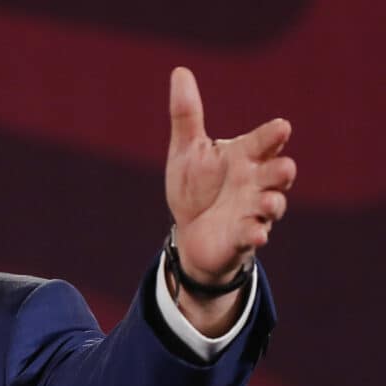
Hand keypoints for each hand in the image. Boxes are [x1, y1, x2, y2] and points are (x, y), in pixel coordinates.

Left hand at [165, 67, 295, 285]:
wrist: (190, 231)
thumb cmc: (196, 186)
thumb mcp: (187, 150)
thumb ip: (187, 115)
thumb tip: (180, 71)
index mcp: (244, 157)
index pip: (262, 142)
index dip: (271, 135)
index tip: (281, 128)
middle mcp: (255, 182)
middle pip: (277, 173)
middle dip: (281, 171)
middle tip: (283, 167)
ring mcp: (252, 210)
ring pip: (272, 205)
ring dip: (273, 204)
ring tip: (269, 202)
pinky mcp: (243, 236)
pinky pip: (253, 235)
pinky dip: (255, 234)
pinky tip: (255, 234)